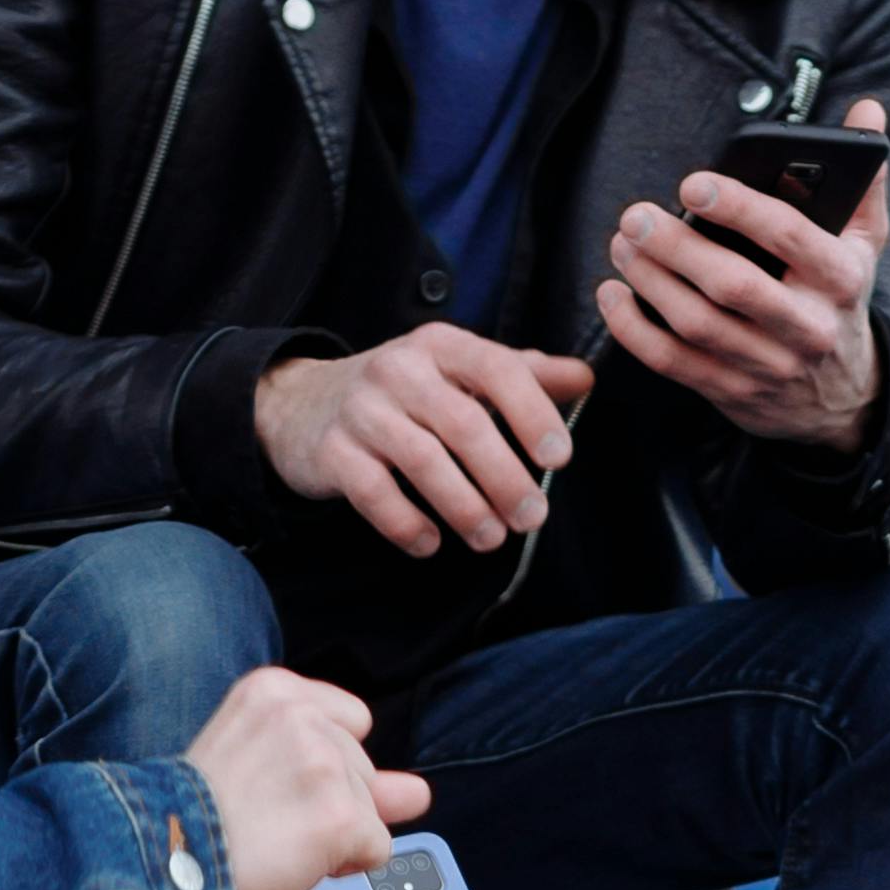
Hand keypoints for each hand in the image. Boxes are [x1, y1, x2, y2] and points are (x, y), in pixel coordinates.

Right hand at [183, 660, 425, 889]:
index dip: (326, 765)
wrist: (163, 863)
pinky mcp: (341, 815)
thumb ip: (345, 765)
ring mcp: (325, 763)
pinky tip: (294, 861)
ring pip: (373, 810)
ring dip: (335, 836)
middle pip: (364, 768)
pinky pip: (378, 848)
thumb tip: (421, 793)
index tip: (276, 785)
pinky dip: (345, 866)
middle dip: (332, 803)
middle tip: (266, 820)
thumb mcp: (260, 764)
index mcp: (275, 690)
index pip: (352, 722)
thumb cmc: (199, 821)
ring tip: (274, 839)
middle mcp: (303, 716)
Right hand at [252, 328, 593, 560]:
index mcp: (442, 346)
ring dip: (465, 507)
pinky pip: (374, 493)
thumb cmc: (404, 394)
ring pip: (423, 461)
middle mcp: (400, 369)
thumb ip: (522, 375)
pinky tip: (431, 544)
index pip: (497, 367)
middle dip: (505, 477)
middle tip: (533, 518)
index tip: (558, 458)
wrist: (304, 404)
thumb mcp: (458, 373)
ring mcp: (363, 411)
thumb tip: (586, 378)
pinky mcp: (333, 452)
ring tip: (491, 538)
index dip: (532, 412)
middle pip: (464, 424)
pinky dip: (407, 524)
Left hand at [599, 97, 887, 447]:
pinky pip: (674, 363)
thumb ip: (862, 178)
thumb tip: (865, 109)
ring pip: (697, 324)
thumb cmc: (840, 303)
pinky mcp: (733, 392)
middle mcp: (808, 327)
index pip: (788, 236)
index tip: (692, 184)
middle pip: (733, 285)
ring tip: (623, 244)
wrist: (842, 401)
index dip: (737, 207)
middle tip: (637, 216)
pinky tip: (613, 295)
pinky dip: (634, 330)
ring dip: (651, 281)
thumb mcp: (865, 245)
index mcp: (841, 279)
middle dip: (678, 247)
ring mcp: (769, 366)